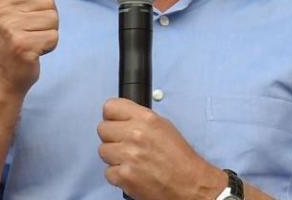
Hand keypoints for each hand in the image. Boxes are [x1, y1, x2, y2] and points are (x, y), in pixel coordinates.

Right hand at [0, 0, 57, 95]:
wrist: (2, 75)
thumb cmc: (12, 37)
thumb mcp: (12, 7)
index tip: (29, 10)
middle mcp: (0, 11)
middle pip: (48, 1)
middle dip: (47, 17)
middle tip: (29, 30)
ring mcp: (9, 28)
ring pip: (53, 19)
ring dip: (48, 32)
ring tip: (31, 40)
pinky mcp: (21, 46)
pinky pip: (53, 37)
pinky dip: (48, 46)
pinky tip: (33, 52)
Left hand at [98, 98, 225, 199]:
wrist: (188, 182)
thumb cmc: (179, 157)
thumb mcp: (163, 126)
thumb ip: (140, 120)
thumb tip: (122, 118)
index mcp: (146, 119)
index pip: (110, 107)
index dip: (112, 117)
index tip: (116, 123)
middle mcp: (136, 134)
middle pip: (102, 129)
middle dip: (112, 137)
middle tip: (124, 145)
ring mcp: (128, 155)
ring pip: (103, 150)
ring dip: (114, 157)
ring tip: (131, 160)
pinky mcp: (124, 176)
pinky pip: (108, 172)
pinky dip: (118, 175)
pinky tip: (132, 173)